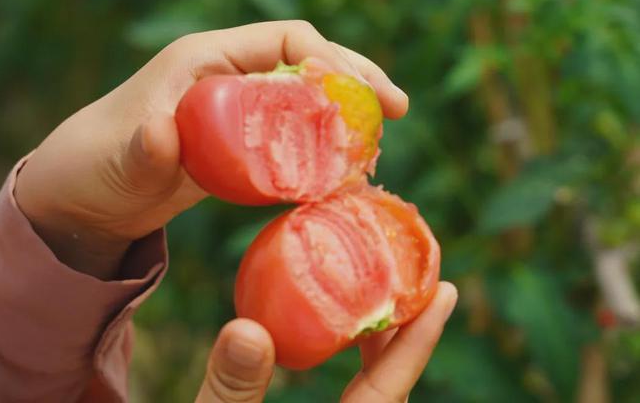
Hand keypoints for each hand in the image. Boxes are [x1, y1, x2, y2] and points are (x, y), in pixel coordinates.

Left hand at [14, 20, 408, 279]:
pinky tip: (345, 169)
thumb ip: (145, 147)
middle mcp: (231, 77)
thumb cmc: (99, 161)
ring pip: (307, 99)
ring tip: (380, 141)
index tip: (358, 91)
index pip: (284, 40)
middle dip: (356, 80)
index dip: (328, 57)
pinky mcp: (243, 143)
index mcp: (207, 60)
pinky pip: (294, 135)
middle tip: (396, 109)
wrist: (89, 192)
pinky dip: (324, 147)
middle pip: (308, 63)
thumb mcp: (121, 157)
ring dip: (346, 115)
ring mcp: (240, 111)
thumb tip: (162, 136)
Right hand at [194, 281, 457, 402]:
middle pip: (391, 395)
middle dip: (405, 338)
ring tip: (383, 306)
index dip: (418, 342)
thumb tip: (247, 329)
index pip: (387, 394)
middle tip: (416, 284)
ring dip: (383, 354)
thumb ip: (231, 394)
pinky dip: (363, 375)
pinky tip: (345, 350)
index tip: (447, 294)